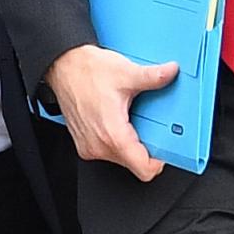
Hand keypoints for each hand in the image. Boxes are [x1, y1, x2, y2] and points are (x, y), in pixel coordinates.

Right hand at [44, 44, 176, 181]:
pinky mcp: (84, 143)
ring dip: (131, 141)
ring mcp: (90, 146)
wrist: (62, 65)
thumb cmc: (85, 71)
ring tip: (130, 117)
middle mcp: (98, 146)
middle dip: (146, 146)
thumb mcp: (126, 72)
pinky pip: (108, 150)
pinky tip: (117, 117)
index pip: (144, 168)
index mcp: (112, 134)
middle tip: (149, 124)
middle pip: (134, 163)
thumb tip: (171, 73)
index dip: (160, 161)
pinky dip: (117, 138)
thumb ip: (154, 77)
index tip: (166, 147)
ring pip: (121, 157)